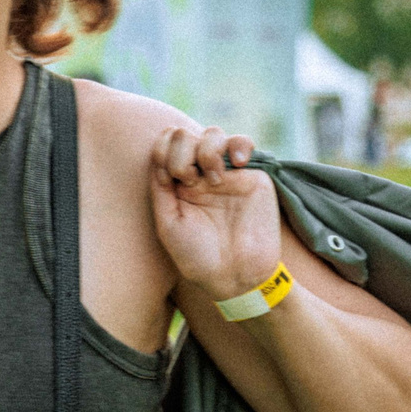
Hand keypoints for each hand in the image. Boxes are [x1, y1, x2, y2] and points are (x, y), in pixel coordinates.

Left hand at [150, 125, 280, 302]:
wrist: (235, 277)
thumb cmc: (197, 257)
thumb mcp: (168, 224)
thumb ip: (160, 188)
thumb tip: (158, 155)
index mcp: (177, 185)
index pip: (164, 146)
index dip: (162, 150)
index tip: (169, 178)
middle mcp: (200, 175)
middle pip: (184, 135)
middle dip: (181, 153)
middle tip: (188, 181)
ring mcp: (227, 174)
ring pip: (213, 134)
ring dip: (206, 150)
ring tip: (212, 179)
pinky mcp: (253, 176)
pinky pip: (243, 143)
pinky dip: (237, 145)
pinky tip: (235, 162)